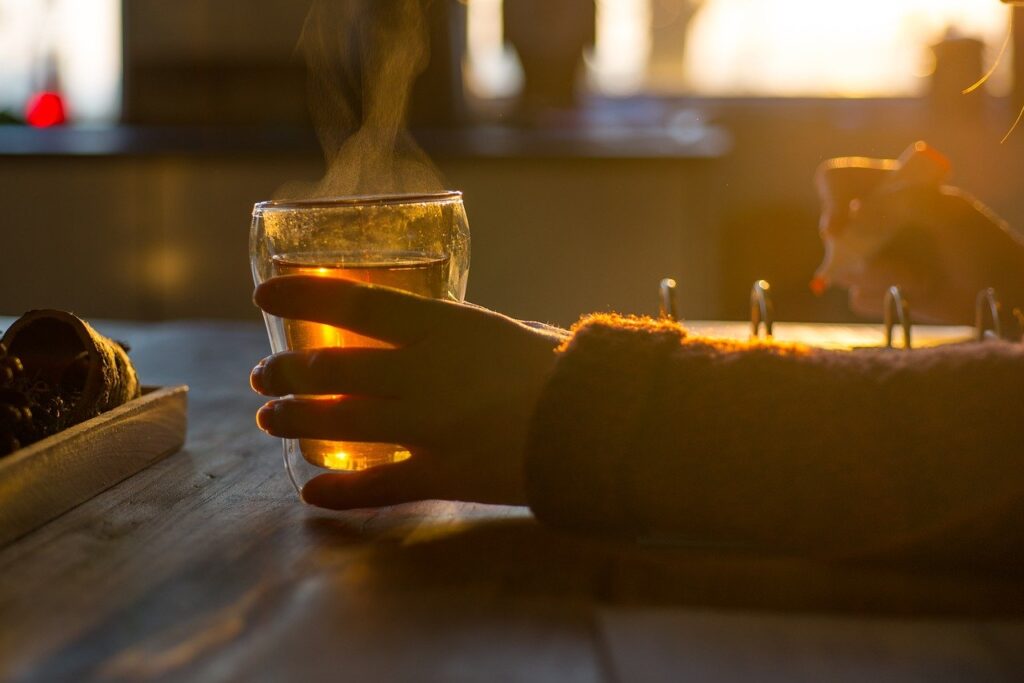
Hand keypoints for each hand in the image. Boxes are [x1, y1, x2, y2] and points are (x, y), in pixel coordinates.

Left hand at [251, 276, 562, 508]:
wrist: (595, 420)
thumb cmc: (551, 367)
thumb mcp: (494, 330)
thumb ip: (445, 336)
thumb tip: (401, 338)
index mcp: (442, 326)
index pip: (353, 304)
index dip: (301, 296)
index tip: (264, 293)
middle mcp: (423, 373)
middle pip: (332, 370)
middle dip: (286, 372)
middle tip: (264, 374)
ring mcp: (429, 426)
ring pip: (340, 423)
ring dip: (295, 421)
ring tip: (270, 419)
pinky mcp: (442, 475)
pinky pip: (377, 485)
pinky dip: (339, 490)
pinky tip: (310, 490)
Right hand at [815, 142, 1023, 323]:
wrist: (1000, 291)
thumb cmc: (981, 243)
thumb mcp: (949, 211)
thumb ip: (903, 203)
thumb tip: (856, 215)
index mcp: (886, 191)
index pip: (835, 180)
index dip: (831, 198)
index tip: (837, 224)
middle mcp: (872, 222)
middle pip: (832, 230)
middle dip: (856, 248)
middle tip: (880, 259)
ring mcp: (871, 258)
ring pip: (841, 269)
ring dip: (879, 275)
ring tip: (918, 277)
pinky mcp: (876, 291)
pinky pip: (857, 297)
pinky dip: (883, 298)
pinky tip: (913, 294)